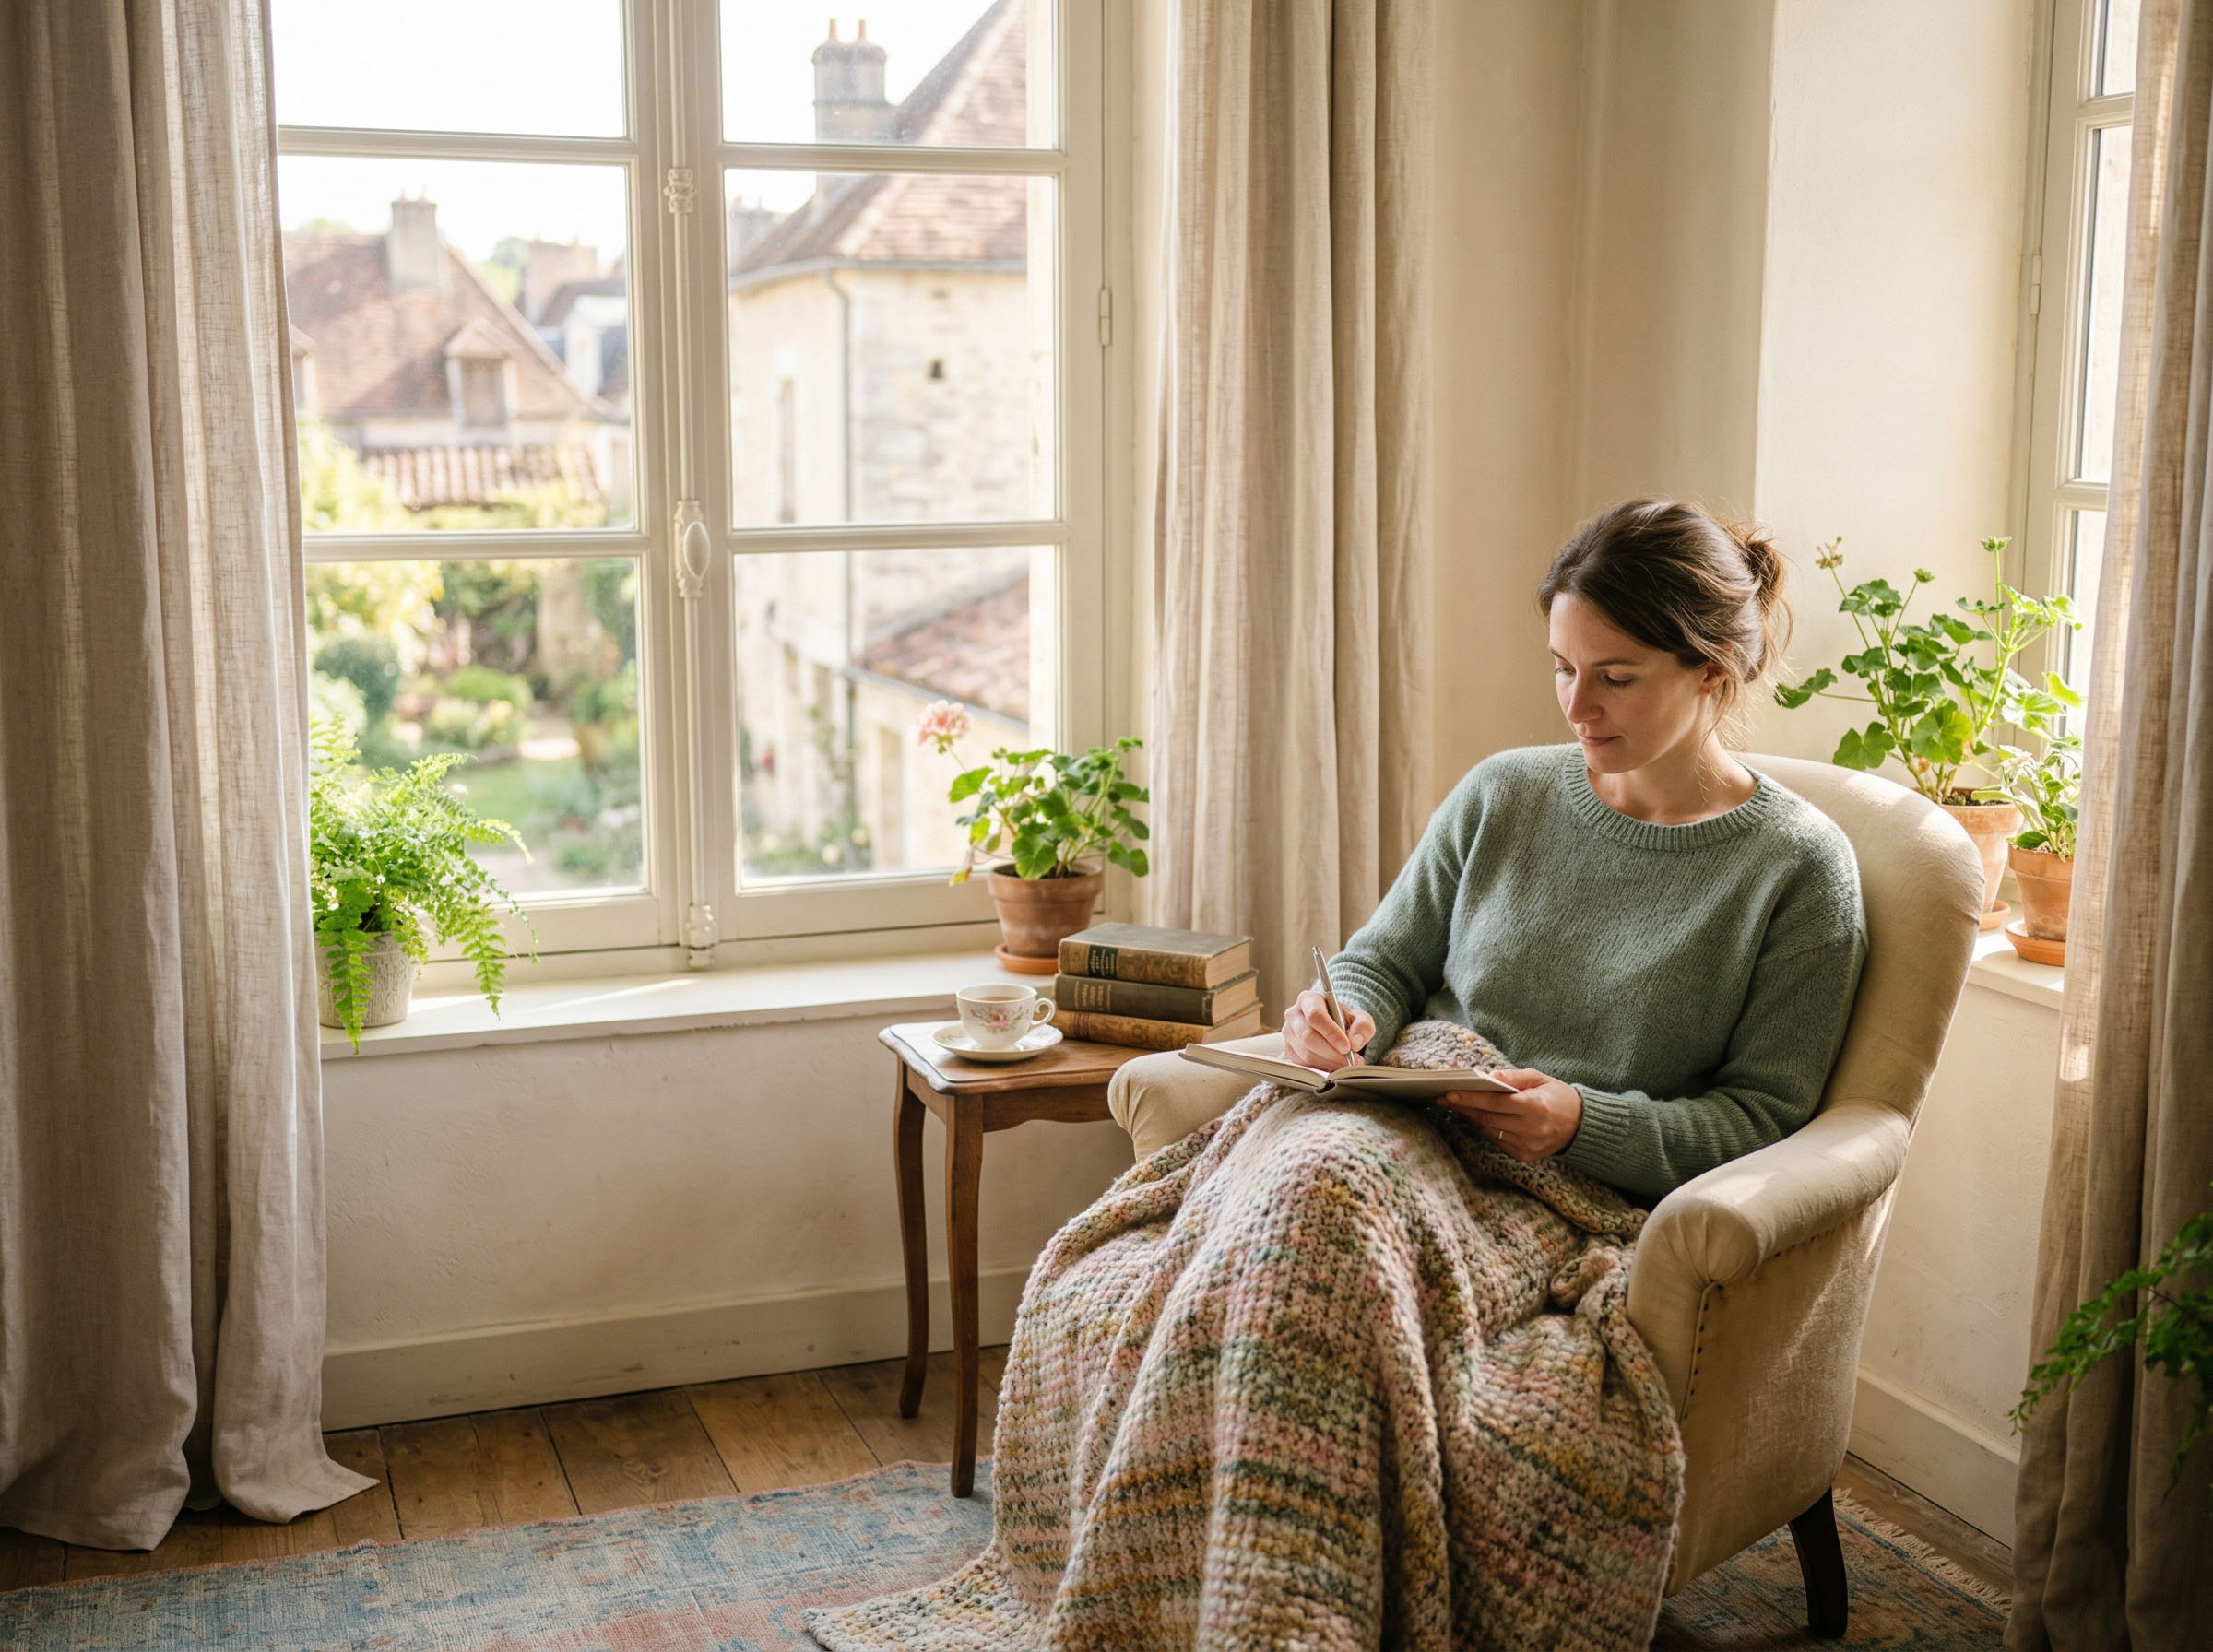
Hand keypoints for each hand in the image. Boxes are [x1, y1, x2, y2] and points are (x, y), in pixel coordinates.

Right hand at [1282, 989, 1376, 1070]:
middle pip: (1308, 1037)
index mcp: (1308, 999)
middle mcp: (1293, 1014)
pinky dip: (1321, 1069)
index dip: (1331, 1033)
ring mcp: (1288, 1033)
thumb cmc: (1344, 1019)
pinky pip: (1303, 1064)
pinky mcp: (1288, 1050)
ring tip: (1346, 1065)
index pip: (1315, 1015)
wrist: (1332, 1025)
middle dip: (1331, 1053)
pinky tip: (1334, 1067)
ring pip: (1305, 1053)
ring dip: (1328, 1063)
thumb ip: (1363, 1026)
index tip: (1347, 1047)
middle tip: (1351, 1061)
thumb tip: (1354, 1042)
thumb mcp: (1359, 1018)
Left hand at [1438, 1068, 1582, 1161]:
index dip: (1470, 1098)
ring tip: (1458, 1106)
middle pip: (1488, 1118)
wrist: (1581, 1125)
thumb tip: (1489, 1076)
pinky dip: (1488, 1129)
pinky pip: (1499, 1141)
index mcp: (1535, 1107)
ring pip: (1490, 1131)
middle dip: (1465, 1108)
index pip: (1494, 1103)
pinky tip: (1480, 1118)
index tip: (1450, 1093)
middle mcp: (1531, 1129)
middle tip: (1445, 1098)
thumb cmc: (1557, 1096)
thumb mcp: (1539, 1078)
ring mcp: (1528, 1146)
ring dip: (1473, 1118)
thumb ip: (1513, 1077)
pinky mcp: (1525, 1156)